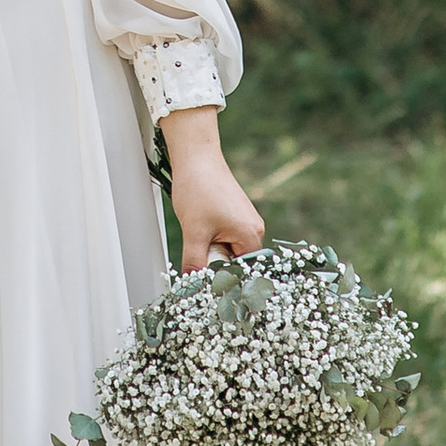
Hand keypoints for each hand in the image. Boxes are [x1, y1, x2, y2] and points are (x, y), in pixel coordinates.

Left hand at [160, 109, 266, 272]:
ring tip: (199, 233)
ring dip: (213, 249)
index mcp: (251, 236)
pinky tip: (201, 225)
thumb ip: (194, 264)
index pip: (243, 274)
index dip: (226, 281)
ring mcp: (246, 221)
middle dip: (216, 263)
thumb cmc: (198, 188)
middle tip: (199, 251)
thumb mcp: (193, 232)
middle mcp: (254, 229)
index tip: (211, 287)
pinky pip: (227, 237)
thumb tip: (191, 287)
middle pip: (236, 263)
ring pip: (229, 250)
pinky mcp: (236, 215)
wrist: (196, 158)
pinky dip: (213, 238)